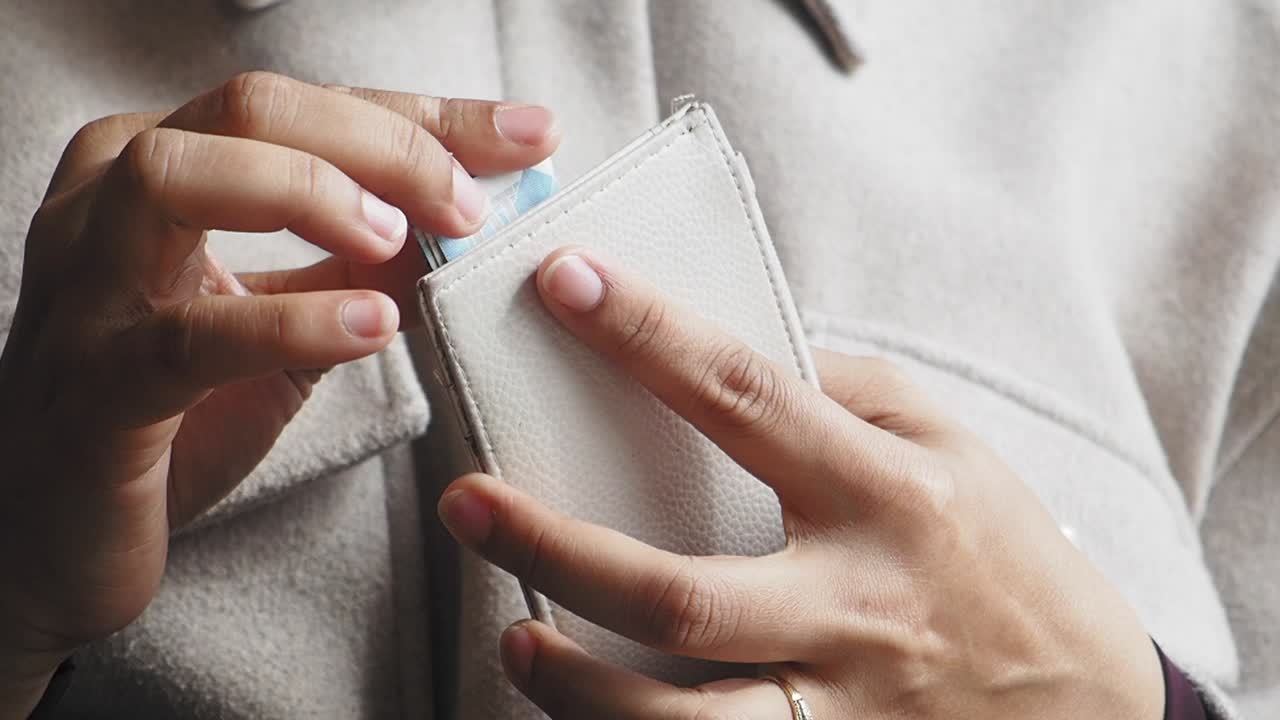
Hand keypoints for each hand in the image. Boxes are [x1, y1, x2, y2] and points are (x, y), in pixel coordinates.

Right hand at [0, 72, 558, 715]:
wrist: (56, 533)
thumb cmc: (172, 411)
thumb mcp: (283, 321)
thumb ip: (359, 266)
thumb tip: (467, 221)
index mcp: (161, 164)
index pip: (311, 108)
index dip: (429, 116)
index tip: (530, 135)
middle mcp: (108, 198)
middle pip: (250, 107)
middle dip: (383, 142)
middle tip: (473, 201)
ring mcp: (87, 284)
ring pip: (182, 177)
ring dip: (313, 192)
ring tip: (402, 239)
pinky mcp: (93, 382)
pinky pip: (187, 335)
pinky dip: (290, 322)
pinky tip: (371, 327)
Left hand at [437, 248, 1165, 718]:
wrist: (1091, 700)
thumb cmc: (1002, 552)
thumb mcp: (947, 445)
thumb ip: (844, 392)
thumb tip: (727, 353)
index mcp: (885, 494)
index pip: (744, 396)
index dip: (646, 333)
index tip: (563, 283)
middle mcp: (855, 604)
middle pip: (679, 594)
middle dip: (554, 548)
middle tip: (467, 502)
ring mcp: (842, 706)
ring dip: (577, 688)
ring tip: (515, 638)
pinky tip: (585, 712)